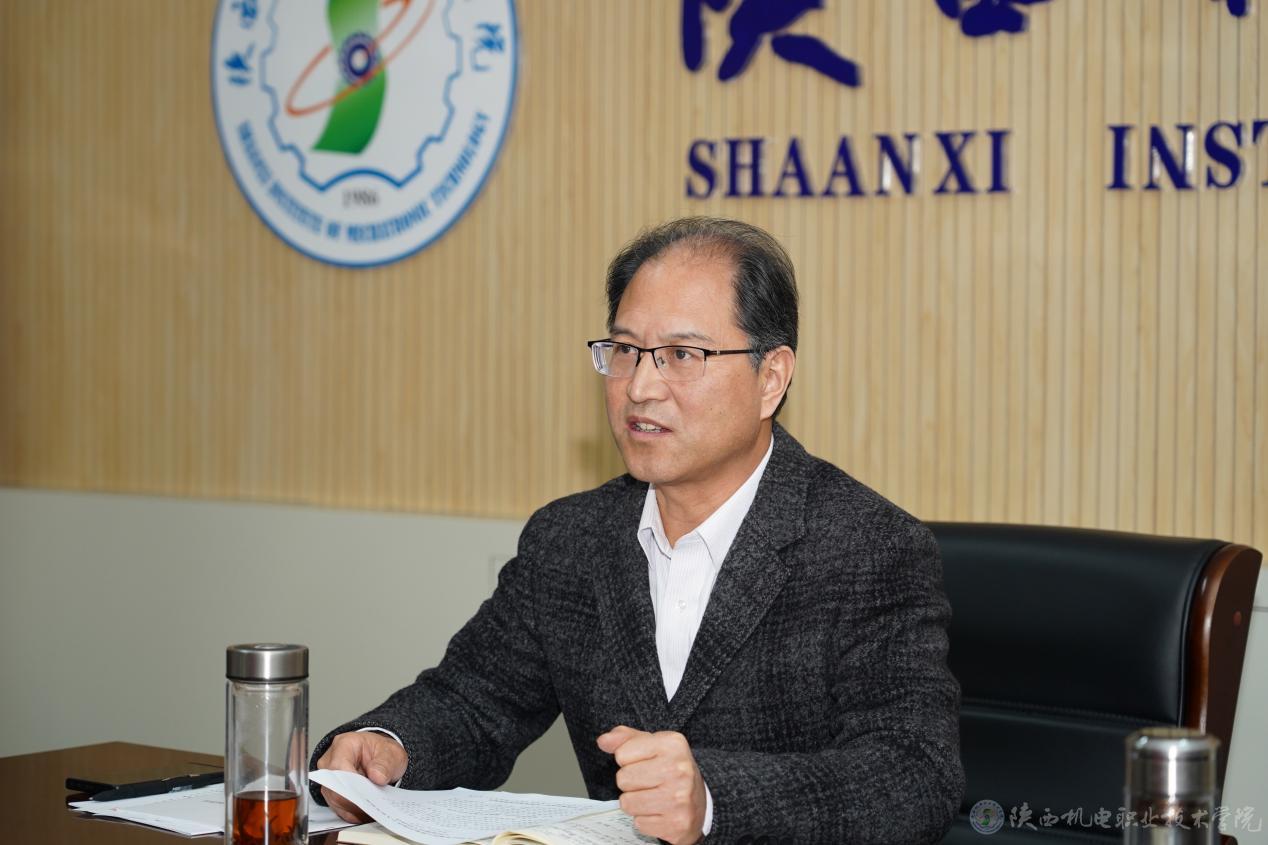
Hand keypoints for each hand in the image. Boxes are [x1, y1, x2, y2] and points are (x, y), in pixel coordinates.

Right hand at [315, 731, 408, 822]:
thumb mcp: (391, 753)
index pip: (338, 766)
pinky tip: (365, 813)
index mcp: (344, 744)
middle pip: (334, 786)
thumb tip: (377, 776)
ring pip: (334, 800)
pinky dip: (352, 812)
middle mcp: (331, 760)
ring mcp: (329, 778)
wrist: (381, 757)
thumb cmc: (382, 752)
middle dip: (354, 800)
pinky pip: (338, 807)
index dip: (350, 783)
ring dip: (353, 808)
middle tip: (372, 807)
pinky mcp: (332, 792)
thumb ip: (385, 764)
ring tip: (372, 810)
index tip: (366, 794)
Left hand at [597, 725, 705, 844]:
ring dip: (635, 803)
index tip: (644, 763)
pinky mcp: (677, 823)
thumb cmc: (671, 770)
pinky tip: (659, 812)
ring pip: (627, 803)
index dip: (628, 760)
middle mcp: (679, 769)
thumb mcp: (652, 745)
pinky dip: (645, 819)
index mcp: (672, 744)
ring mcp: (679, 798)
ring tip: (652, 797)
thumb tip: (603, 741)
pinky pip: (639, 823)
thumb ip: (625, 739)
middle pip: (623, 779)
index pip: (622, 754)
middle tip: (649, 782)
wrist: (700, 802)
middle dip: (630, 783)